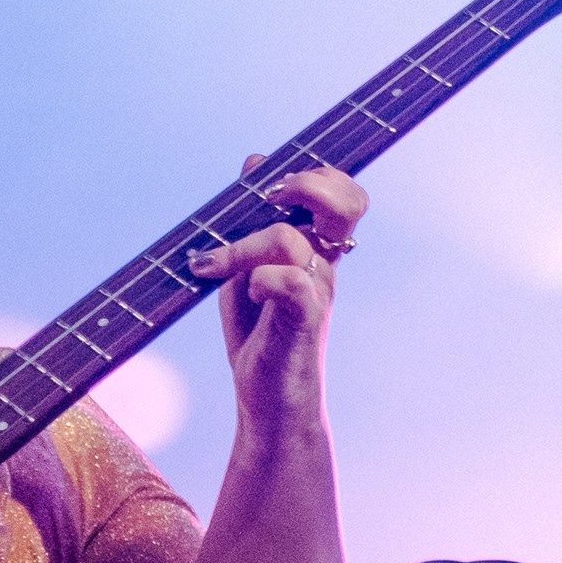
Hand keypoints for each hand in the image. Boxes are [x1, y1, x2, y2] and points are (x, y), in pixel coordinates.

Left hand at [189, 165, 367, 428]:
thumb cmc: (260, 334)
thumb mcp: (247, 264)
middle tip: (267, 202)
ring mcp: (317, 292)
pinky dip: (254, 279)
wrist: (268, 402)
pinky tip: (244, 297)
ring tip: (214, 268)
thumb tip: (257, 160)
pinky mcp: (303, 320)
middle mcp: (324, 265)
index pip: (344, 193)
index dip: (315, 174)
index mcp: (317, 249)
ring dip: (241, 246)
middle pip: (348, 201)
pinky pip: (284, 280)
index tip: (267, 187)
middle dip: (304, 185)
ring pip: (289, 238)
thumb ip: (252, 218)